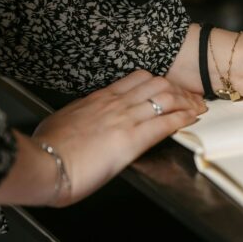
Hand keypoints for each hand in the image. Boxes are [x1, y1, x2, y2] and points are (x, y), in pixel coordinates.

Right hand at [0, 70, 206, 207]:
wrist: (43, 162)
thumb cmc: (47, 147)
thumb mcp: (65, 120)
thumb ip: (82, 114)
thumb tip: (85, 119)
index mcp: (100, 98)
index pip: (138, 79)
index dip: (159, 82)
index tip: (169, 87)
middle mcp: (117, 103)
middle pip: (158, 84)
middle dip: (179, 89)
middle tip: (191, 97)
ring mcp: (126, 119)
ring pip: (166, 99)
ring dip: (187, 102)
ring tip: (199, 107)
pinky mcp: (132, 139)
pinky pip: (166, 123)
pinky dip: (183, 119)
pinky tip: (193, 119)